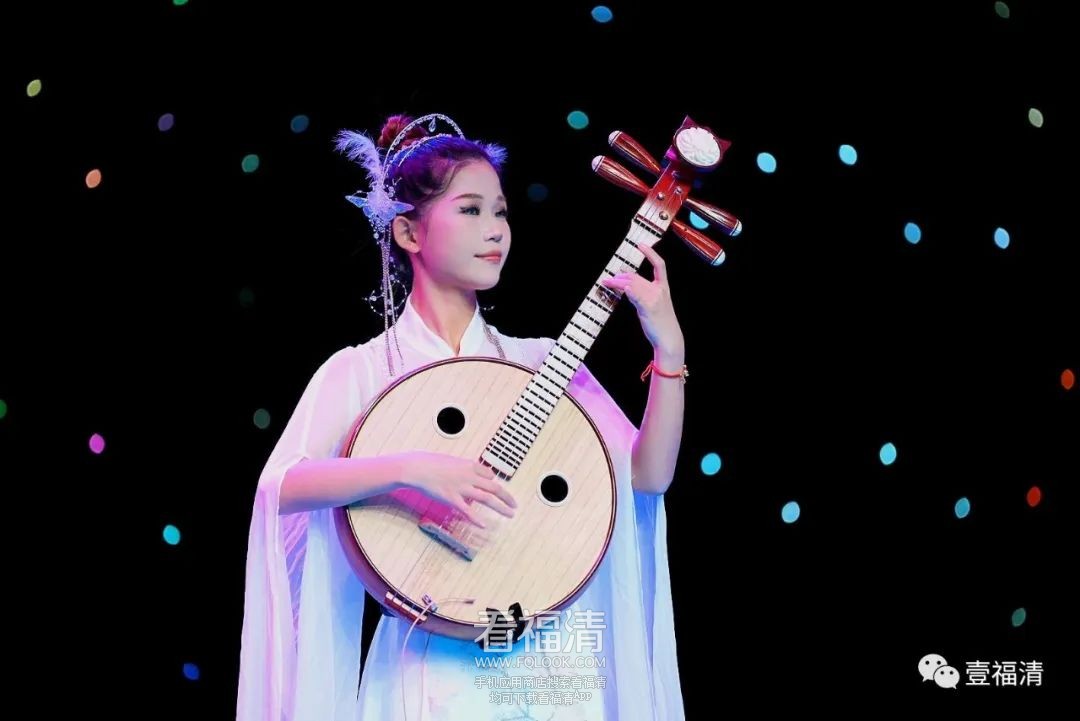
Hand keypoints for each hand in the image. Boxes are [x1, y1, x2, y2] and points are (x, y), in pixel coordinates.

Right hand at [399, 451, 516, 527]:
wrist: (416, 467)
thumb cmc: (430, 463)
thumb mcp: (450, 461)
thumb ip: (462, 468)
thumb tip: (468, 473)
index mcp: (469, 465)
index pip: (490, 475)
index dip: (494, 483)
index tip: (495, 489)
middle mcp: (469, 476)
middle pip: (494, 488)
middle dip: (507, 497)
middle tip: (515, 505)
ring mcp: (461, 488)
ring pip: (487, 498)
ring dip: (501, 507)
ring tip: (511, 514)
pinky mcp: (451, 498)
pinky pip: (467, 510)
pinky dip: (476, 519)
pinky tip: (484, 525)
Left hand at [600, 244, 684, 358]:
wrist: (669, 338)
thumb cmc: (661, 322)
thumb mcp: (654, 304)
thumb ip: (643, 292)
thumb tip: (627, 282)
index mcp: (663, 288)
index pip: (660, 265)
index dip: (650, 253)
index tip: (641, 245)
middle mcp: (659, 290)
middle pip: (637, 277)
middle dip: (620, 277)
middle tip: (608, 279)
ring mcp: (654, 298)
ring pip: (632, 284)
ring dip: (617, 283)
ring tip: (607, 283)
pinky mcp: (647, 307)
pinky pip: (635, 295)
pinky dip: (627, 290)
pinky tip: (621, 288)